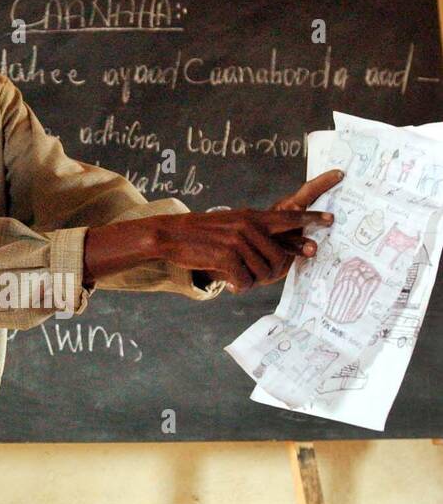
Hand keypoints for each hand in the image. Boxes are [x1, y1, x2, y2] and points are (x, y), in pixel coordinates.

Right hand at [153, 169, 342, 292]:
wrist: (171, 234)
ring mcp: (239, 240)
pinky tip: (228, 282)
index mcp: (252, 217)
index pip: (289, 217)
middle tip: (256, 277)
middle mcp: (249, 226)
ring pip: (263, 272)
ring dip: (250, 281)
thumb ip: (253, 234)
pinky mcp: (228, 255)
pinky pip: (245, 281)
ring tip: (235, 278)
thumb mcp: (230, 226)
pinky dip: (238, 286)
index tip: (331, 219)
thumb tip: (275, 253)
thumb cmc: (201, 235)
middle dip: (274, 273)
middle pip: (280, 256)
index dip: (311, 219)